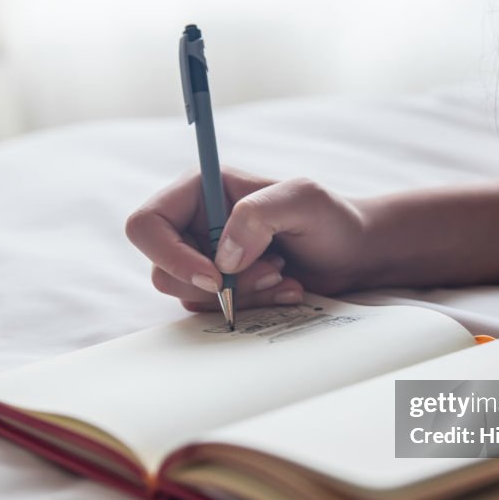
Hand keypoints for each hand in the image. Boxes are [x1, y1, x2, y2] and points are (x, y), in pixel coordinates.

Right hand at [126, 168, 367, 310]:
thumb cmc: (330, 218)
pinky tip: (284, 288)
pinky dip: (249, 306)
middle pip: (162, 269)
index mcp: (199, 189)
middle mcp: (193, 223)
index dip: (170, 255)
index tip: (216, 274)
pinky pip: (212, 310)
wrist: (352, 253)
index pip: (146, 224)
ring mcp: (203, 257)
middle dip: (216, 283)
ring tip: (282, 274)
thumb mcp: (303, 199)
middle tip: (269, 271)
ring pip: (188, 295)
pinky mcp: (218, 286)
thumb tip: (222, 255)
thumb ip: (258, 214)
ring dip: (240, 295)